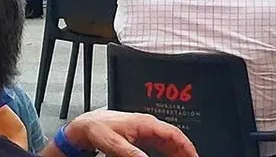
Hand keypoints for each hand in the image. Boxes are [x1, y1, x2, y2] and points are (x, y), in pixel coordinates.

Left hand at [62, 110, 197, 156]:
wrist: (87, 124)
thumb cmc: (98, 128)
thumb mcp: (114, 143)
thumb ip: (132, 153)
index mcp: (144, 122)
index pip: (174, 133)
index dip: (187, 146)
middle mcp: (147, 124)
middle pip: (174, 138)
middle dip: (185, 151)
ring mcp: (145, 129)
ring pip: (168, 142)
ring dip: (177, 153)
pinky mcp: (141, 135)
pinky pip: (160, 145)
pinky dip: (168, 153)